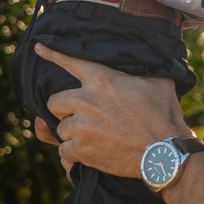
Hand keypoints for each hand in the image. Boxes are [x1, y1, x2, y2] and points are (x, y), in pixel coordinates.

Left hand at [34, 43, 194, 178]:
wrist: (165, 152)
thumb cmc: (164, 115)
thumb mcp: (159, 83)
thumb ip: (146, 69)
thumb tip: (151, 56)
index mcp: (102, 80)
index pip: (70, 61)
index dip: (52, 53)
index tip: (38, 48)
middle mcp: (86, 101)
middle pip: (54, 102)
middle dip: (64, 109)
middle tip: (81, 116)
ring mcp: (81, 127)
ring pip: (60, 129)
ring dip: (72, 134)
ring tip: (93, 137)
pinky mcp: (81, 150)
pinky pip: (64, 152)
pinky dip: (73, 155)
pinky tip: (88, 154)